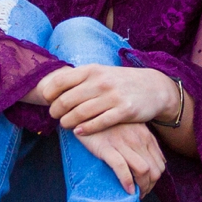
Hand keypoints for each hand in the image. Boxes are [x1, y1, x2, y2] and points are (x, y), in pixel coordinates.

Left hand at [39, 64, 180, 134]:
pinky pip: (99, 123)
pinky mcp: (124, 111)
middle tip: (54, 116)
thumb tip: (52, 87)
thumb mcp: (101, 73)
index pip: (61, 81)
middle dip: (56, 110)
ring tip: (65, 124)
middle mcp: (101, 82)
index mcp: (92, 70)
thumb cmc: (121, 82)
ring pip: (80, 113)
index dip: (49, 93)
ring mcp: (113, 96)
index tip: (47, 100)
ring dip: (68, 122)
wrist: (154, 87)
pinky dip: (86, 129)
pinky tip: (79, 132)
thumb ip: (80, 79)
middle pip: (67, 100)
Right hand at [74, 121, 166, 195]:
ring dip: (141, 187)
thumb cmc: (110, 121)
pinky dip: (127, 182)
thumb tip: (161, 161)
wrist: (87, 110)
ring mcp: (122, 143)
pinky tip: (126, 190)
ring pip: (143, 171)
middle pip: (154, 170)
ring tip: (134, 194)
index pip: (160, 164)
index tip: (147, 186)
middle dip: (150, 186)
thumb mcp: (133, 127)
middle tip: (140, 193)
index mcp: (145, 136)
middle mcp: (137, 140)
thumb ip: (147, 141)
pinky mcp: (106, 148)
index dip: (155, 180)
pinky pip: (122, 168)